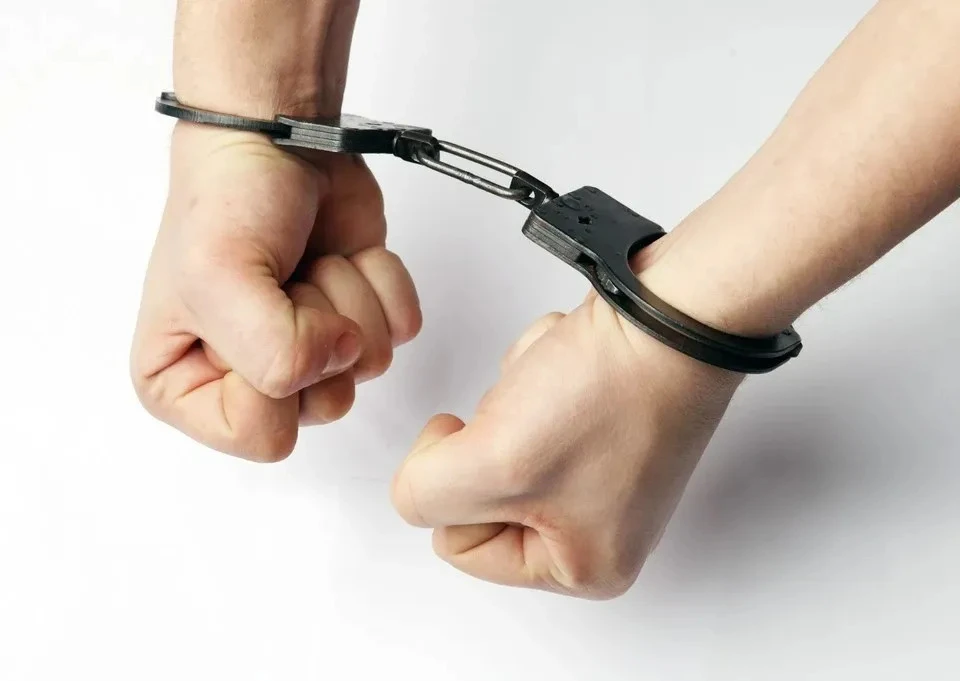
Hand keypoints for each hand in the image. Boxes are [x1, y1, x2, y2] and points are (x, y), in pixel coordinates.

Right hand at [131, 123, 420, 459]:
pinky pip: (404, 328)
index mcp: (186, 387)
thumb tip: (341, 357)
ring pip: (370, 366)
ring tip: (307, 261)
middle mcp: (250, 380)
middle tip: (284, 280)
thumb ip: (271, 354)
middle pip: (325, 406)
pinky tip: (343, 254)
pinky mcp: (363, 319)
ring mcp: (313, 353)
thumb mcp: (216, 279)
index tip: (252, 311)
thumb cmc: (226, 200)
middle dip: (315, 329)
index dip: (273, 374)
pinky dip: (381, 281)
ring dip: (347, 298)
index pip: (260, 435)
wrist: (277, 139)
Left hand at [391, 292, 740, 598]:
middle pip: (478, 491)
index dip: (454, 485)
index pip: (459, 546)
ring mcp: (602, 471)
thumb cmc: (612, 389)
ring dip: (513, 397)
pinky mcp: (602, 420)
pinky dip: (537, 371)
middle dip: (493, 436)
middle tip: (540, 412)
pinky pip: (528, 401)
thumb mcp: (491, 461)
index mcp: (582, 567)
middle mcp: (598, 529)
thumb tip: (420, 488)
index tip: (492, 440)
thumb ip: (426, 493)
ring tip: (561, 382)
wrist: (678, 312)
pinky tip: (574, 363)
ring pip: (498, 438)